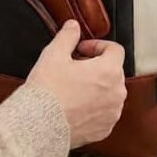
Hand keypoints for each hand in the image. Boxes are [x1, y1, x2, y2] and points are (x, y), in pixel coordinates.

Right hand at [27, 20, 126, 147]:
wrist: (39, 125)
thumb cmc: (48, 91)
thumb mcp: (54, 54)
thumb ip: (68, 36)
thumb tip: (73, 26)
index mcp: (109, 71)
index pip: (115, 49)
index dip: (97, 45)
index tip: (81, 49)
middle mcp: (116, 93)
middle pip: (113, 71)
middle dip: (96, 65)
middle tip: (74, 66)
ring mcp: (112, 113)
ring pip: (110, 92)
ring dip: (97, 86)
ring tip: (74, 86)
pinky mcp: (104, 130)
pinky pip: (104, 112)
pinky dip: (94, 106)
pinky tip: (75, 104)